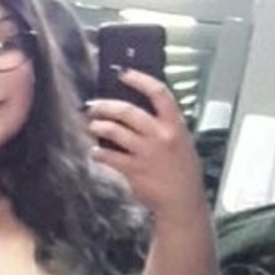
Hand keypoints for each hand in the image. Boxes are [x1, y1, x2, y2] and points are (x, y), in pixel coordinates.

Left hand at [88, 70, 207, 219]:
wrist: (182, 200)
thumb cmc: (181, 170)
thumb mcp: (181, 141)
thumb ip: (163, 125)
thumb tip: (136, 111)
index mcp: (175, 125)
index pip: (158, 93)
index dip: (139, 80)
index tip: (124, 73)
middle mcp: (160, 136)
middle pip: (128, 111)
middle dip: (106, 106)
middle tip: (94, 106)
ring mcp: (146, 153)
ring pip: (115, 132)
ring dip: (99, 127)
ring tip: (92, 126)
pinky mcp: (134, 170)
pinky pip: (110, 157)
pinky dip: (99, 153)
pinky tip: (95, 152)